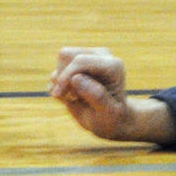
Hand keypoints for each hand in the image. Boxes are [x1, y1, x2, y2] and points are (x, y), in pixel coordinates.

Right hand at [48, 46, 174, 143]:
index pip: (80, 62)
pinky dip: (60, 81)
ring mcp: (93, 56)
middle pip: (67, 55)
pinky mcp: (83, 61)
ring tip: (72, 98)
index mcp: (113, 66)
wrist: (116, 121)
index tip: (58, 97)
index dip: (65, 77)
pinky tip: (71, 95)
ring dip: (60, 79)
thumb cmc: (114, 121)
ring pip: (62, 57)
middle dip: (62, 77)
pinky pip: (61, 65)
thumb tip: (78, 80)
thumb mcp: (107, 116)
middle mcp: (104, 56)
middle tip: (69, 99)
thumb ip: (95, 97)